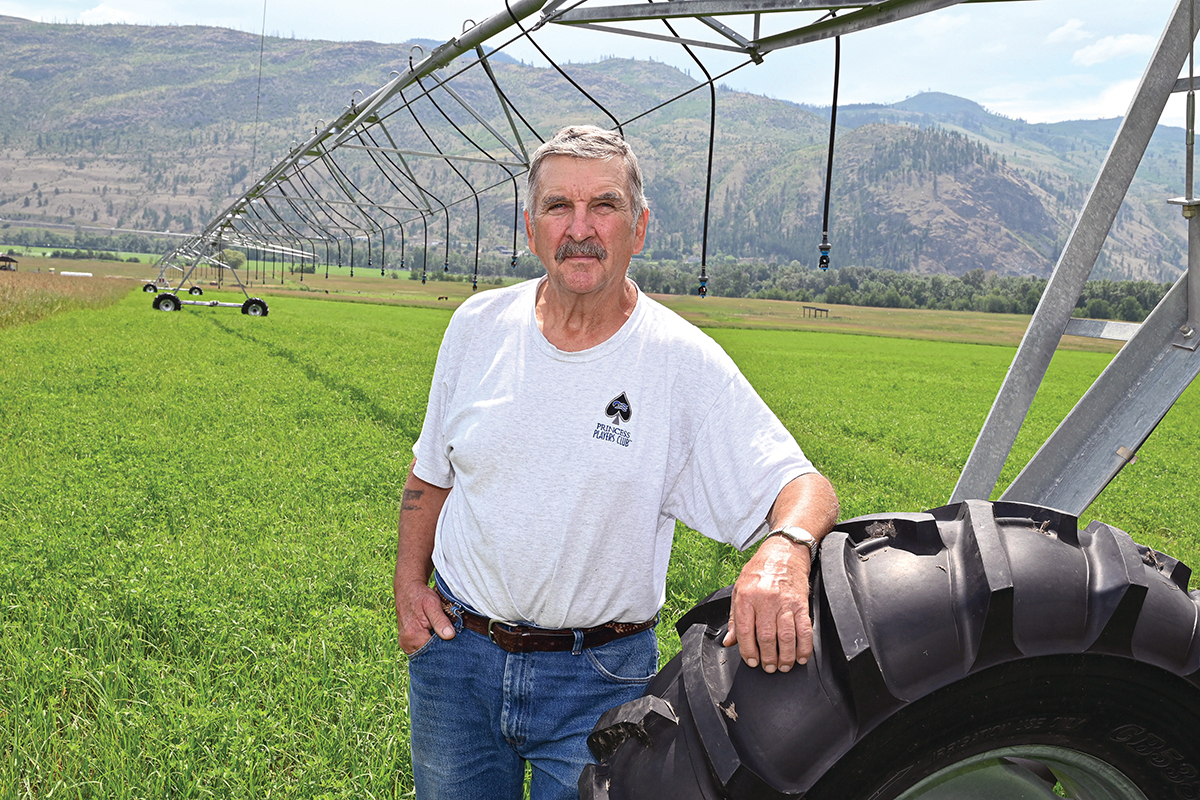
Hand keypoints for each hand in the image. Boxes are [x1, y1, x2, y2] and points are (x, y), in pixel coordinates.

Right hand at [395, 581, 455, 654]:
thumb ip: (440, 620)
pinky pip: (420, 649)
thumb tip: (449, 635)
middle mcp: (407, 643)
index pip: (433, 652)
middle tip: (454, 644)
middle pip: (429, 655)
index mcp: (413, 635)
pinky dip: (428, 646)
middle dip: (441, 651)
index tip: (457, 647)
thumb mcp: (432, 604)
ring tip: (445, 640)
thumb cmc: (420, 596)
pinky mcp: (407, 641)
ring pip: (424, 653)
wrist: (407, 590)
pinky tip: (437, 639)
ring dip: (435, 648)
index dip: (446, 650)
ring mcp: (406, 643)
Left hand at [723, 534, 812, 672]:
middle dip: (767, 658)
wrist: (784, 551)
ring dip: (785, 657)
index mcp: (746, 597)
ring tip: (783, 666)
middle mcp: (765, 600)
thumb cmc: (760, 570)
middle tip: (769, 667)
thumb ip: (733, 618)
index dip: (748, 651)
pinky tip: (801, 656)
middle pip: (766, 637)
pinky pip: (804, 630)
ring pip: (785, 637)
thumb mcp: (739, 589)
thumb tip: (729, 641)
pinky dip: (804, 647)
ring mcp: (785, 603)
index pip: (744, 631)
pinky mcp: (801, 604)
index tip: (752, 661)